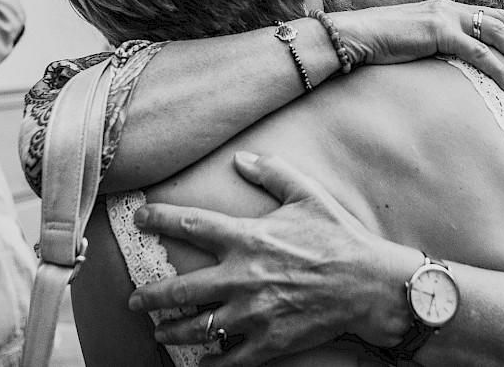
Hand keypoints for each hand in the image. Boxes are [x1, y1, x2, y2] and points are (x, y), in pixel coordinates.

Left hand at [128, 152, 417, 365]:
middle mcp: (242, 277)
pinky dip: (211, 363)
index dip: (159, 219)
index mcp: (248, 238)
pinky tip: (201, 362)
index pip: (191, 224)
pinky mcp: (269, 341)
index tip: (139, 218)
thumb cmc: (339, 237)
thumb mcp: (308, 194)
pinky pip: (229, 359)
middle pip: (180, 289)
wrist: (370, 284)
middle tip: (133, 300)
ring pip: (197, 328)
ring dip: (171, 331)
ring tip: (159, 332)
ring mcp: (253, 313)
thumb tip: (240, 158)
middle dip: (149, 296)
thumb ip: (272, 173)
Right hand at [328, 0, 503, 92]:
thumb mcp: (410, 39)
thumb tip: (440, 56)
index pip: (488, 15)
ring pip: (496, 35)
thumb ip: (429, 41)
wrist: (355, 35)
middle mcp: (449, 7)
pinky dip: (499, 69)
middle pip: (500, 22)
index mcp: (444, 7)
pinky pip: (479, 53)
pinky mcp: (439, 33)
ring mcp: (445, 18)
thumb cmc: (377, 42)